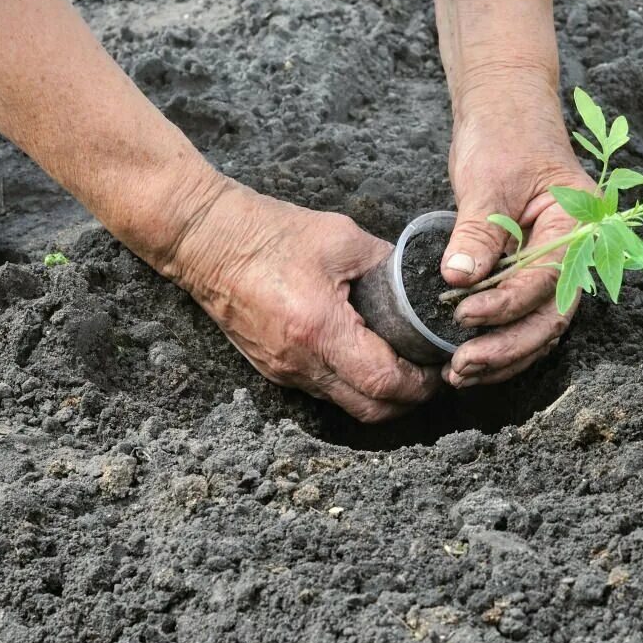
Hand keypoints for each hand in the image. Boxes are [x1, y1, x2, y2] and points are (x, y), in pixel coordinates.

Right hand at [163, 179, 437, 421]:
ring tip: (405, 366)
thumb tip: (421, 282)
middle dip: (408, 400)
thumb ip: (387, 264)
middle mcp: (300, 362)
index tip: (439, 367)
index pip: (384, 382)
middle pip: (370, 410)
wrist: (203, 240)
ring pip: (347, 405)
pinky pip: (324, 391)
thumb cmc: (268, 232)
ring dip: (381, 395)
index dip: (420, 383)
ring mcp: (284, 371)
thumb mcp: (341, 238)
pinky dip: (353, 385)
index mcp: (319, 329)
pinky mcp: (273, 369)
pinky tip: (368, 357)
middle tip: (430, 374)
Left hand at [440, 74, 595, 387]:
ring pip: (539, 326)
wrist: (506, 109)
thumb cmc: (505, 133)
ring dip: (503, 355)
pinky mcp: (533, 272)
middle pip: (550, 317)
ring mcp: (556, 265)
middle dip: (507, 348)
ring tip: (459, 373)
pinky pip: (524, 316)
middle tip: (462, 367)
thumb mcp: (487, 179)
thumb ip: (477, 232)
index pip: (547, 279)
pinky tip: (470, 358)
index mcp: (577, 224)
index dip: (506, 304)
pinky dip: (500, 339)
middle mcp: (575, 251)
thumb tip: (459, 279)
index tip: (464, 316)